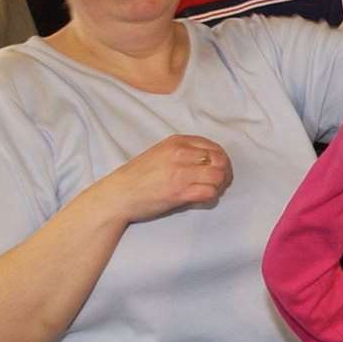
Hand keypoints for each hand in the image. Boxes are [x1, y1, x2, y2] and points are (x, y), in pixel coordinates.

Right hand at [99, 134, 232, 223]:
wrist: (117, 195)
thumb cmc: (138, 177)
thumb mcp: (161, 153)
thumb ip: (184, 152)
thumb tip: (212, 161)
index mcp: (176, 142)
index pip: (214, 147)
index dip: (222, 160)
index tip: (219, 170)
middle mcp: (180, 154)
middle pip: (221, 160)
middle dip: (224, 173)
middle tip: (220, 183)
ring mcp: (180, 173)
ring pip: (218, 176)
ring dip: (219, 186)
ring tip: (210, 191)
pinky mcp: (179, 192)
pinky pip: (209, 193)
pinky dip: (210, 197)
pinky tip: (201, 199)